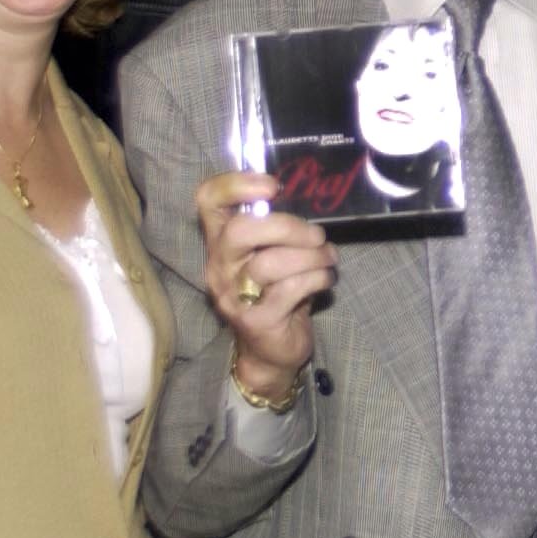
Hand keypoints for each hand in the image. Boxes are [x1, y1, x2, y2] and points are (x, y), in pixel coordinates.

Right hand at [195, 172, 334, 396]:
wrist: (270, 353)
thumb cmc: (276, 293)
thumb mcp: (272, 255)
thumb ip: (277, 229)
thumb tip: (310, 197)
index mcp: (220, 242)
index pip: (208, 200)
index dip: (236, 184)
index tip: (274, 186)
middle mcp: (219, 267)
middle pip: (240, 231)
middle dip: (287, 226)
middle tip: (315, 236)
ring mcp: (234, 296)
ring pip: (270, 263)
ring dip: (312, 256)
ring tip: (329, 258)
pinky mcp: (256, 320)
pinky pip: (291, 289)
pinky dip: (317, 278)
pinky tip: (327, 279)